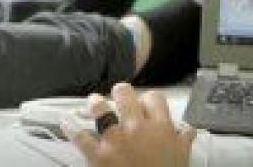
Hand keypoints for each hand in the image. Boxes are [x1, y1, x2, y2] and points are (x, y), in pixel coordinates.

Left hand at [64, 85, 195, 166]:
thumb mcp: (182, 159)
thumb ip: (182, 141)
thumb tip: (187, 130)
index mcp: (161, 128)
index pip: (154, 98)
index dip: (148, 100)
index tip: (144, 105)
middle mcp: (137, 128)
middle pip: (124, 94)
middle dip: (120, 94)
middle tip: (118, 98)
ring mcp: (116, 139)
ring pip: (100, 108)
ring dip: (95, 104)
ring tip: (93, 103)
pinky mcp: (98, 155)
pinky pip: (79, 135)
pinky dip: (70, 126)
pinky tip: (66, 121)